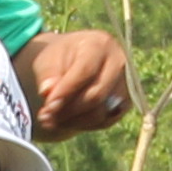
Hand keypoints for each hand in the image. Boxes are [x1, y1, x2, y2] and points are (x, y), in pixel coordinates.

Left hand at [17, 28, 133, 136]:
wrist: (76, 60)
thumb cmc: (62, 57)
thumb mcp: (49, 59)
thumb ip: (48, 74)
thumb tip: (47, 92)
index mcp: (100, 44)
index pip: (86, 71)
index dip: (66, 91)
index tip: (47, 106)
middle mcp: (119, 62)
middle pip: (96, 95)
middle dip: (68, 110)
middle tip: (45, 117)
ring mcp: (126, 84)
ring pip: (101, 112)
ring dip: (73, 121)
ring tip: (50, 121)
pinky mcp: (126, 102)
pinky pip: (105, 121)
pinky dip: (83, 126)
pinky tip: (65, 122)